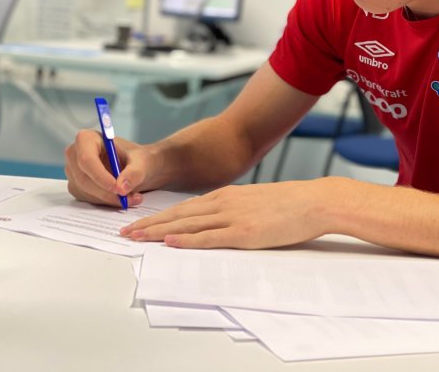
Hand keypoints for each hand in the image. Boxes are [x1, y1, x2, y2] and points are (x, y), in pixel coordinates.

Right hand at [64, 129, 154, 206]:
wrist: (137, 166)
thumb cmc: (137, 158)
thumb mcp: (142, 162)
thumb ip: (134, 173)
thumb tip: (121, 188)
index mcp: (87, 138)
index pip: (87, 160)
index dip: (100, 176)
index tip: (118, 189)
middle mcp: (75, 154)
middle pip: (84, 179)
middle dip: (107, 193)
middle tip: (129, 199)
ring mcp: (73, 171)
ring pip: (86, 192)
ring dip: (109, 199)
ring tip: (132, 198)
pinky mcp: (76, 186)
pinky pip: (88, 199)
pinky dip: (106, 202)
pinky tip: (122, 198)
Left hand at [119, 179, 335, 248]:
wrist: (313, 201)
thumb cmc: (290, 203)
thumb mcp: (255, 200)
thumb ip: (234, 208)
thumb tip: (217, 219)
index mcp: (226, 195)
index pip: (184, 207)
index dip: (159, 215)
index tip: (140, 222)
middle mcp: (224, 203)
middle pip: (178, 214)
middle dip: (149, 223)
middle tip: (125, 231)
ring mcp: (233, 217)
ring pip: (188, 224)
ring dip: (159, 231)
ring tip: (137, 237)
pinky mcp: (244, 232)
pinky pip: (210, 237)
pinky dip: (188, 240)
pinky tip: (171, 242)